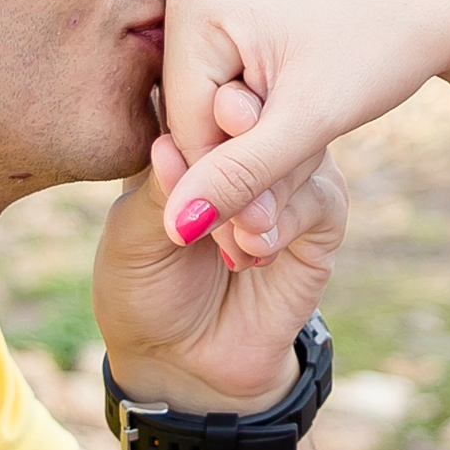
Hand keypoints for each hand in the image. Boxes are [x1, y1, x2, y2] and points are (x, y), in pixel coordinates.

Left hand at [94, 81, 346, 413]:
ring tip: (236, 219)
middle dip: (247, 113)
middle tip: (235, 115)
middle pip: (261, 108)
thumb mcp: (132, 239)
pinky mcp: (318, 220)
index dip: (204, 87)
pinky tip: (254, 247)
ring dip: (265, 176)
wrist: (185, 363)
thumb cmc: (144, 289)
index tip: (205, 89)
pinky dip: (284, 220)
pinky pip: (318, 199)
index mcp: (189, 136)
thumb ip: (157, 192)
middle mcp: (244, 147)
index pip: (202, 93)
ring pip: (297, 146)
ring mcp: (285, 179)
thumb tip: (169, 143)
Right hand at [149, 0, 449, 252]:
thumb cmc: (381, 51)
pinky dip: (246, 94)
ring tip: (280, 187)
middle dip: (230, 163)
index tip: (250, 243)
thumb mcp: (310, 120)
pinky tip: (284, 123)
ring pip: (204, 84)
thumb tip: (177, 227)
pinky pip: (219, 55)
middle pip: (189, 102)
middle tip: (264, 235)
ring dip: (236, 135)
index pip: (185, 122)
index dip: (221, 189)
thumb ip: (241, 174)